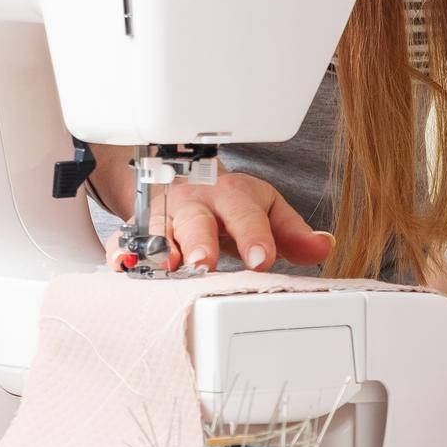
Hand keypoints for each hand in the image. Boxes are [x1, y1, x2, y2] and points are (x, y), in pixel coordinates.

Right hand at [101, 171, 333, 273]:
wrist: (184, 178)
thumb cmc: (229, 202)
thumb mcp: (265, 209)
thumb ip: (292, 232)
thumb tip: (323, 246)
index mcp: (232, 195)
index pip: (246, 215)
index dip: (254, 237)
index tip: (262, 259)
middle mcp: (196, 203)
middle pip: (197, 221)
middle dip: (200, 241)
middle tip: (204, 263)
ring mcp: (165, 215)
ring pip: (159, 230)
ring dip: (162, 249)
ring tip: (166, 267)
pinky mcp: (139, 229)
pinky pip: (127, 239)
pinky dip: (124, 251)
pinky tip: (123, 264)